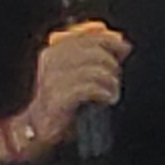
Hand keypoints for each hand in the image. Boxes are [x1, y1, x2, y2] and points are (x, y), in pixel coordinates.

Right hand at [14, 22, 127, 155]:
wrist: (40, 126)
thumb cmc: (63, 98)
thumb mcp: (77, 72)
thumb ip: (95, 56)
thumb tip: (123, 44)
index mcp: (54, 52)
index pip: (86, 38)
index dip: (108, 41)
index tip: (124, 47)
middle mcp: (51, 63)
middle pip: (93, 52)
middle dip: (111, 64)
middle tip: (114, 77)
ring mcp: (53, 81)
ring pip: (94, 70)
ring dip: (110, 81)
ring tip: (112, 91)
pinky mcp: (58, 98)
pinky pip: (89, 88)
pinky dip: (104, 93)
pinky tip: (107, 98)